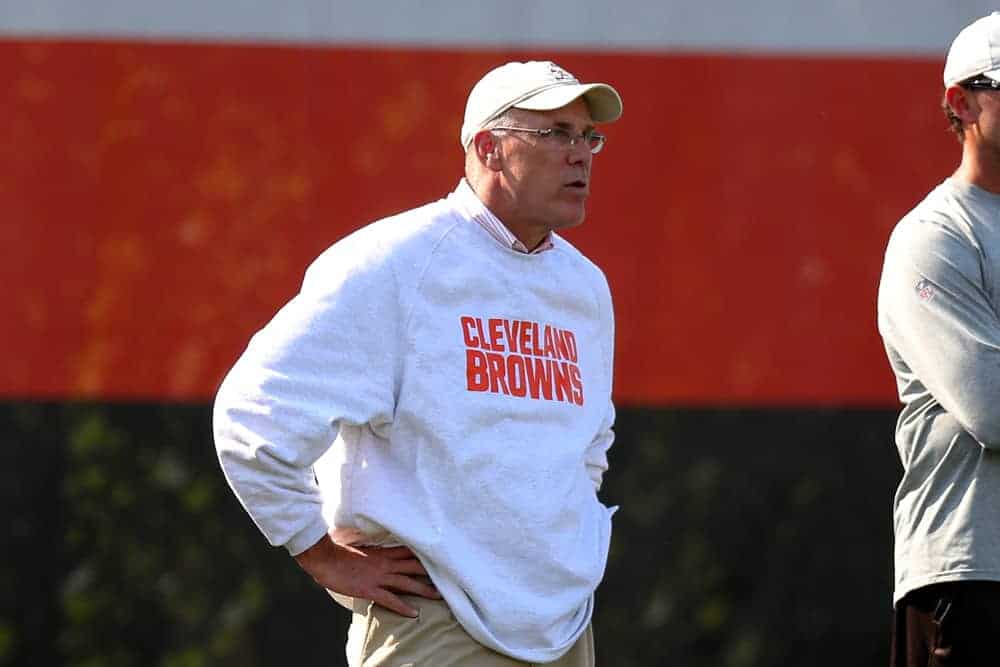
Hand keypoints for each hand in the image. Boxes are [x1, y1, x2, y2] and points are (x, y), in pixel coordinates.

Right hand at [294, 534, 440, 616]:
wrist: (324, 557)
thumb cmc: (337, 551)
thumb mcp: (357, 545)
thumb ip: (370, 548)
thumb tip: (375, 548)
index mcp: (382, 551)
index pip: (408, 550)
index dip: (424, 553)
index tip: (439, 553)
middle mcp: (384, 563)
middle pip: (414, 565)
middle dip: (431, 571)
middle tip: (449, 575)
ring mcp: (378, 576)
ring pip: (407, 582)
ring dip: (423, 589)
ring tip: (439, 596)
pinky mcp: (370, 589)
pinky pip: (390, 599)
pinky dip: (403, 607)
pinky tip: (413, 613)